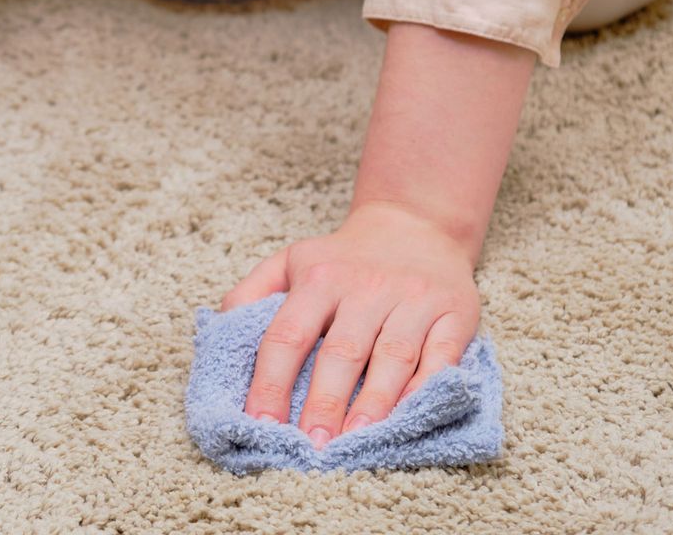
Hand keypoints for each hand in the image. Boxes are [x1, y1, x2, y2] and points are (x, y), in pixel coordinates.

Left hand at [220, 202, 480, 448]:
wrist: (416, 224)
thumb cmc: (343, 258)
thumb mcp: (290, 260)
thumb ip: (251, 292)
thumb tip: (217, 330)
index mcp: (318, 278)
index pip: (287, 335)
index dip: (271, 382)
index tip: (261, 424)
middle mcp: (366, 287)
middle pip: (341, 351)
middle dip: (324, 402)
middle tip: (310, 447)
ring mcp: (412, 299)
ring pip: (393, 357)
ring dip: (374, 403)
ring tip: (355, 441)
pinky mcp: (454, 312)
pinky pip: (441, 356)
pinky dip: (425, 389)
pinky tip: (407, 418)